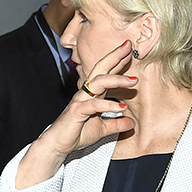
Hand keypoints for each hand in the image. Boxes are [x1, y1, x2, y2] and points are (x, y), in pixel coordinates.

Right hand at [16, 41, 136, 188]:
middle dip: (114, 57)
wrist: (58, 145)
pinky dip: (107, 105)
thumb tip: (131, 123)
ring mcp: (80, 101)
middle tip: (128, 46)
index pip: (105, 73)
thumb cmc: (76, 134)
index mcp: (91, 94)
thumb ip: (116, 124)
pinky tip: (121, 107)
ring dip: (116, 80)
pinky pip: (93, 105)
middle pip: (100, 70)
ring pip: (97, 83)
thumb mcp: (102, 129)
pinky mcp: (76, 112)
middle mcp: (85, 93)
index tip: (129, 51)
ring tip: (133, 81)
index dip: (117, 61)